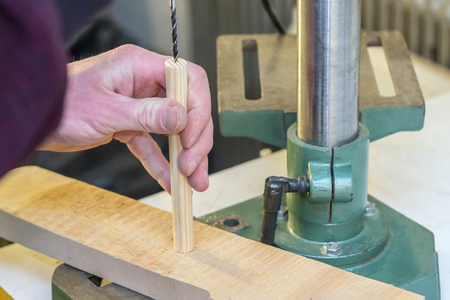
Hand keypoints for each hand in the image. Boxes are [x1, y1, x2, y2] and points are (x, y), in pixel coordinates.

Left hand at [39, 45, 212, 192]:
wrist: (35, 120)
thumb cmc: (61, 104)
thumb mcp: (105, 110)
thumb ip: (146, 113)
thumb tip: (182, 117)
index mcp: (140, 66)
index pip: (188, 80)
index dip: (197, 109)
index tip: (191, 138)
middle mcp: (144, 82)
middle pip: (187, 107)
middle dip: (195, 139)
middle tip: (193, 166)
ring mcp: (139, 104)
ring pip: (174, 129)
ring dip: (185, 155)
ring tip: (194, 181)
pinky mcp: (130, 125)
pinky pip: (152, 144)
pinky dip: (161, 163)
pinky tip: (170, 181)